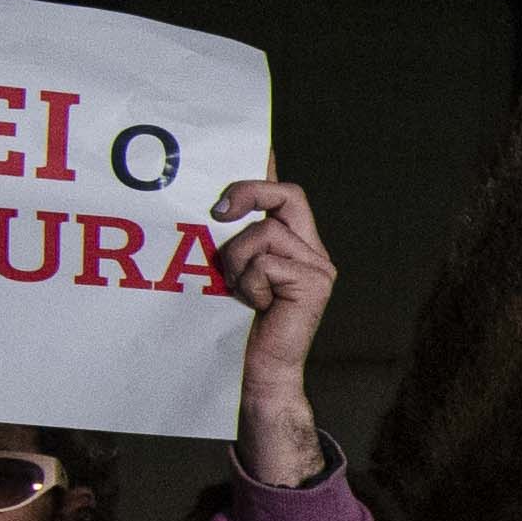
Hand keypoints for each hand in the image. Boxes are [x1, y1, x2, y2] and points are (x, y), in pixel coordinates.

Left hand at [211, 177, 340, 484]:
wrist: (252, 376)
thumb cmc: (229, 327)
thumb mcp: (223, 272)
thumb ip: (225, 240)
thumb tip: (204, 206)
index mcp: (290, 244)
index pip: (283, 193)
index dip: (266, 168)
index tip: (251, 144)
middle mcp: (310, 249)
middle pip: (287, 194)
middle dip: (248, 191)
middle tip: (215, 211)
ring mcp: (318, 265)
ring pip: (264, 232)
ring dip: (235, 260)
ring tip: (235, 291)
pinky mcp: (315, 282)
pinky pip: (266, 260)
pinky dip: (248, 282)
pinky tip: (254, 306)